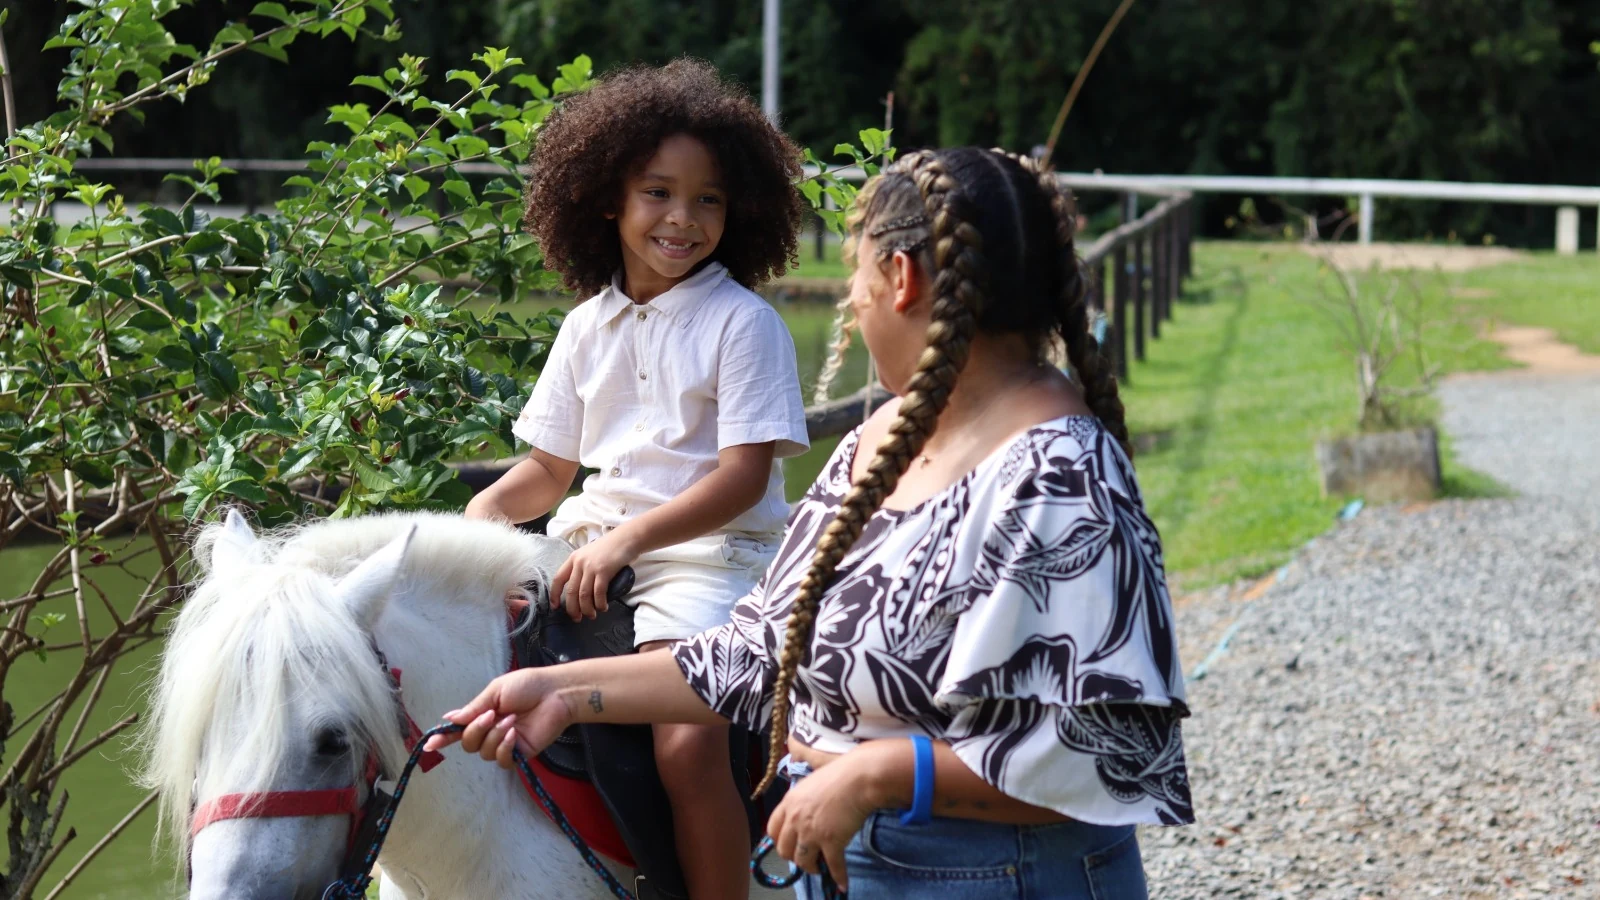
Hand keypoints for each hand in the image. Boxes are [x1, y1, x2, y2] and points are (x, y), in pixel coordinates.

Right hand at [421, 669, 571, 767]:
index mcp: (483, 714)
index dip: (443, 738)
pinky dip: (505, 747)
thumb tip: (448, 719)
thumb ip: (473, 708)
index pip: (459, 730)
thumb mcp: (496, 691)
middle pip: (468, 744)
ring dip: (495, 736)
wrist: (555, 693)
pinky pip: (502, 761)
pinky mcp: (519, 753)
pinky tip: (514, 734)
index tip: (430, 745)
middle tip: (492, 715)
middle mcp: (490, 731)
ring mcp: (505, 743)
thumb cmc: (528, 686)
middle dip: (476, 731)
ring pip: (484, 752)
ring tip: (512, 720)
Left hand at [551, 529, 637, 620]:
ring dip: (587, 609)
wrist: (626, 539)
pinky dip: (600, 603)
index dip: (554, 595)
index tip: (555, 607)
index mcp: (573, 559)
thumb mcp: (590, 554)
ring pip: (583, 595)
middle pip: (571, 591)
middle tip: (577, 618)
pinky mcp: (604, 571)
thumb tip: (581, 586)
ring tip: (592, 615)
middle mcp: (579, 563)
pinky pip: (598, 593)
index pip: (558, 579)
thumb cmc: (610, 547)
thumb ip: (583, 567)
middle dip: (573, 608)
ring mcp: (591, 567)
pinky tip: (603, 607)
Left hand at [766, 750, 880, 891]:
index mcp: (789, 803)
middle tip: (806, 856)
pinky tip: (842, 883)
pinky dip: (838, 876)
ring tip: (820, 867)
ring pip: (803, 861)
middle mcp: (795, 819)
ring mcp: (812, 832)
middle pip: (784, 849)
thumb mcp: (811, 778)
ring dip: (811, 868)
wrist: (859, 778)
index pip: (772, 829)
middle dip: (794, 856)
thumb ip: (802, 791)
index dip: (780, 840)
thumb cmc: (839, 773)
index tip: (789, 844)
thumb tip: (801, 784)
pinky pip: (832, 865)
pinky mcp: (831, 841)